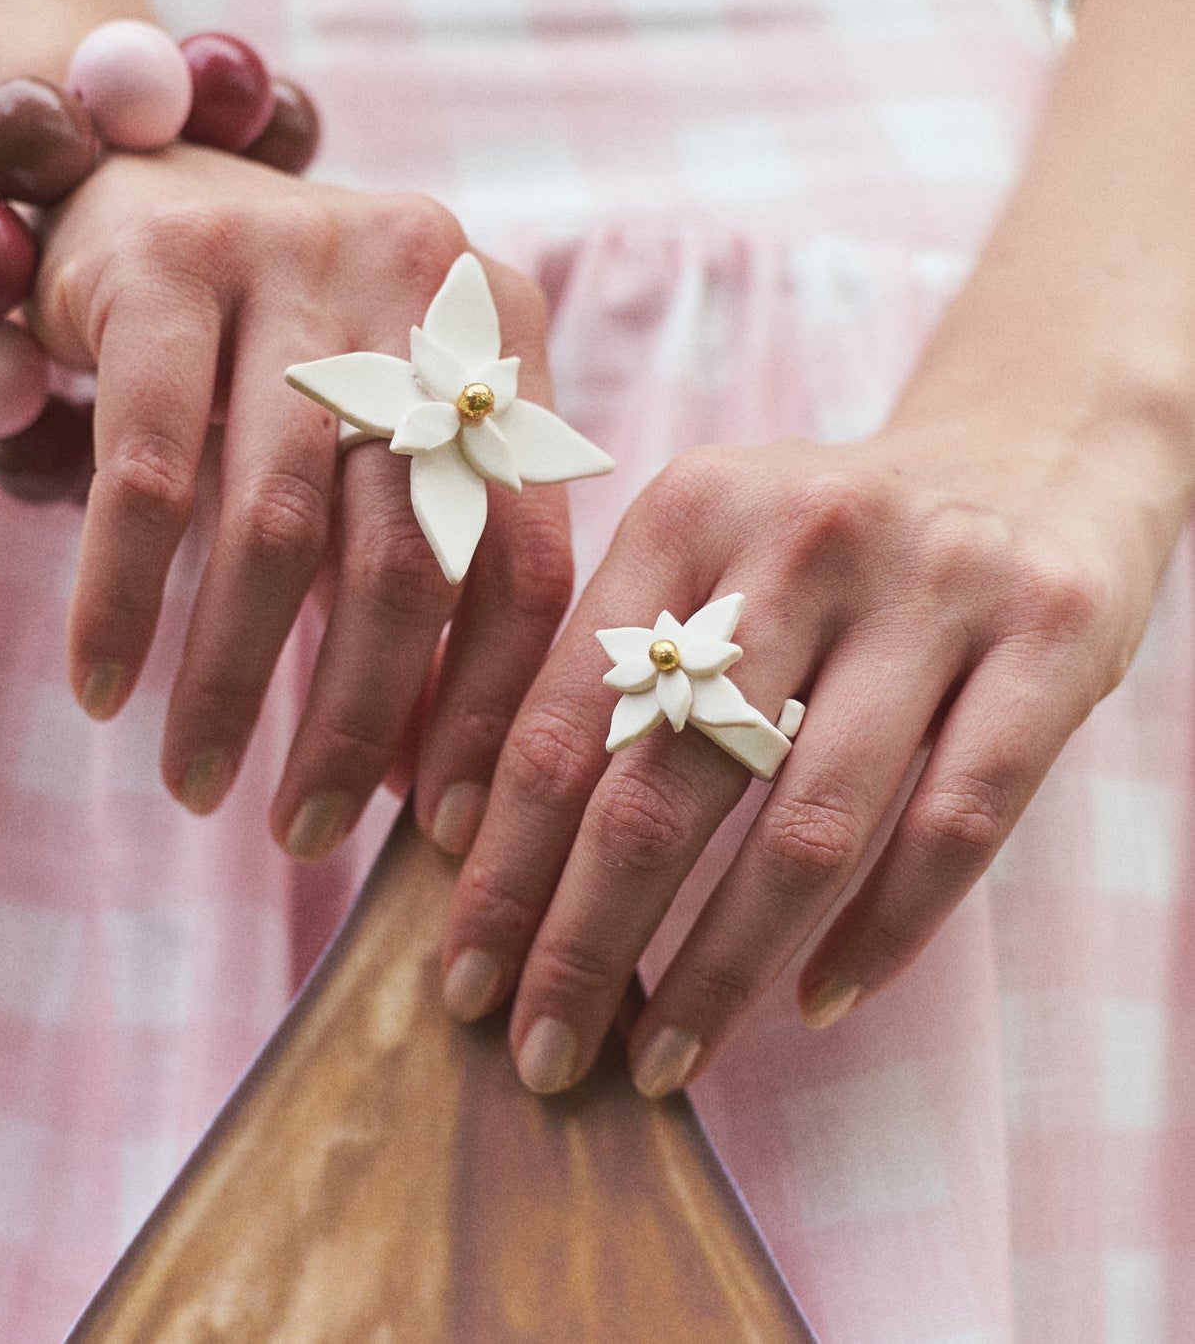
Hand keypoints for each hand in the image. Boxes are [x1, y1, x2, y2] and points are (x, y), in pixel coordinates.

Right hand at [27, 142, 573, 848]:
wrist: (163, 192)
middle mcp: (419, 286)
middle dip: (355, 717)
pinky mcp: (165, 266)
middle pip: (408, 552)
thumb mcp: (377, 457)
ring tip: (197, 784)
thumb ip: (415, 591)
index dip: (490, 708)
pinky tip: (102, 687)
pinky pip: (145, 471)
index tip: (453, 828)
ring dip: (232, 679)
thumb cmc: (295, 365)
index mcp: (503, 340)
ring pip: (274, 524)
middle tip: (305, 832)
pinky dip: (122, 595)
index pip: (524, 556)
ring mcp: (294, 261)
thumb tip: (420, 783)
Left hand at [440, 410, 1175, 1096]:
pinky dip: (880, 935)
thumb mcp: (705, 551)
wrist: (1029, 452)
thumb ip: (606, 664)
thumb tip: (474, 837)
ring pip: (805, 827)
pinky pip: (954, 828)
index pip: (567, 720)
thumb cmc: (825, 544)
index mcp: (689, 512)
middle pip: (667, 784)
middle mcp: (803, 537)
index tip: (464, 974)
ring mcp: (934, 588)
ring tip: (661, 1062)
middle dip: (586, 941)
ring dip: (718, 971)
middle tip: (540, 1052)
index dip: (506, 864)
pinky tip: (815, 1003)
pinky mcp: (1050, 640)